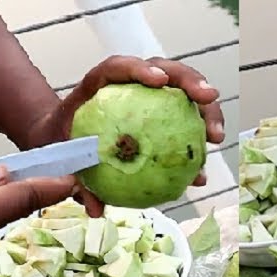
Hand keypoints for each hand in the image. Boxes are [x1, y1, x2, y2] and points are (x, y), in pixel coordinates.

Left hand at [37, 55, 224, 216]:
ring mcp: (147, 98)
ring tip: (216, 138)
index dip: (141, 69)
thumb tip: (96, 208)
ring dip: (205, 111)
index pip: (119, 68)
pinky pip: (183, 126)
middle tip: (207, 100)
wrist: (62, 141)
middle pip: (164, 71)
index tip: (160, 82)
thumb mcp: (63, 161)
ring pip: (182, 94)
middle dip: (190, 81)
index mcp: (99, 86)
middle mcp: (128, 85)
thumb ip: (78, 180)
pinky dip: (194, 145)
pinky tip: (202, 172)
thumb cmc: (60, 143)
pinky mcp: (158, 116)